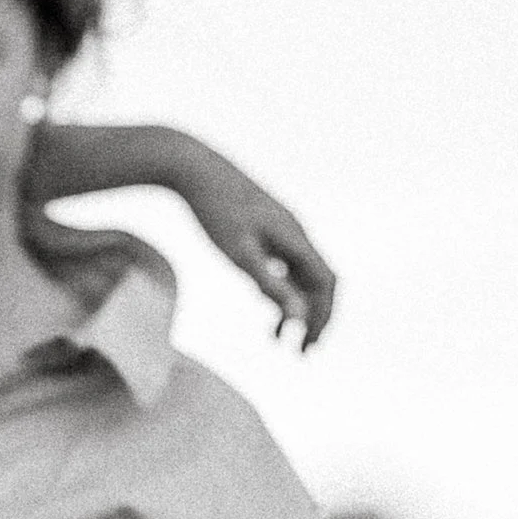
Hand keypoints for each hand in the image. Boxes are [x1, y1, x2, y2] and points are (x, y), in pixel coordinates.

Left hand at [175, 150, 336, 347]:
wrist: (192, 166)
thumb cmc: (212, 210)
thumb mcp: (239, 254)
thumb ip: (270, 286)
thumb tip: (298, 317)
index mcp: (295, 237)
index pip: (325, 284)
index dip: (322, 317)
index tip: (306, 347)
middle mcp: (296, 231)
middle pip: (320, 281)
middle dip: (314, 318)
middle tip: (300, 352)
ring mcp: (283, 227)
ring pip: (302, 274)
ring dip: (297, 307)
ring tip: (276, 339)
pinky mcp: (267, 226)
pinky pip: (287, 264)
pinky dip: (283, 290)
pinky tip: (265, 305)